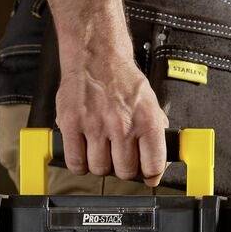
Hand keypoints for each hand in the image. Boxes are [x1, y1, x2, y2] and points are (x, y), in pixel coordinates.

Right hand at [55, 34, 168, 183]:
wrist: (96, 54)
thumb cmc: (122, 77)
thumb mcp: (149, 101)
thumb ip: (155, 129)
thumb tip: (159, 157)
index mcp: (146, 120)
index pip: (153, 165)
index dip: (150, 176)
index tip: (147, 177)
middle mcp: (122, 124)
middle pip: (124, 171)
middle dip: (123, 169)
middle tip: (120, 158)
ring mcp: (95, 125)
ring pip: (99, 168)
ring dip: (100, 164)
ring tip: (100, 150)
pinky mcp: (71, 124)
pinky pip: (75, 162)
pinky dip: (79, 163)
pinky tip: (83, 152)